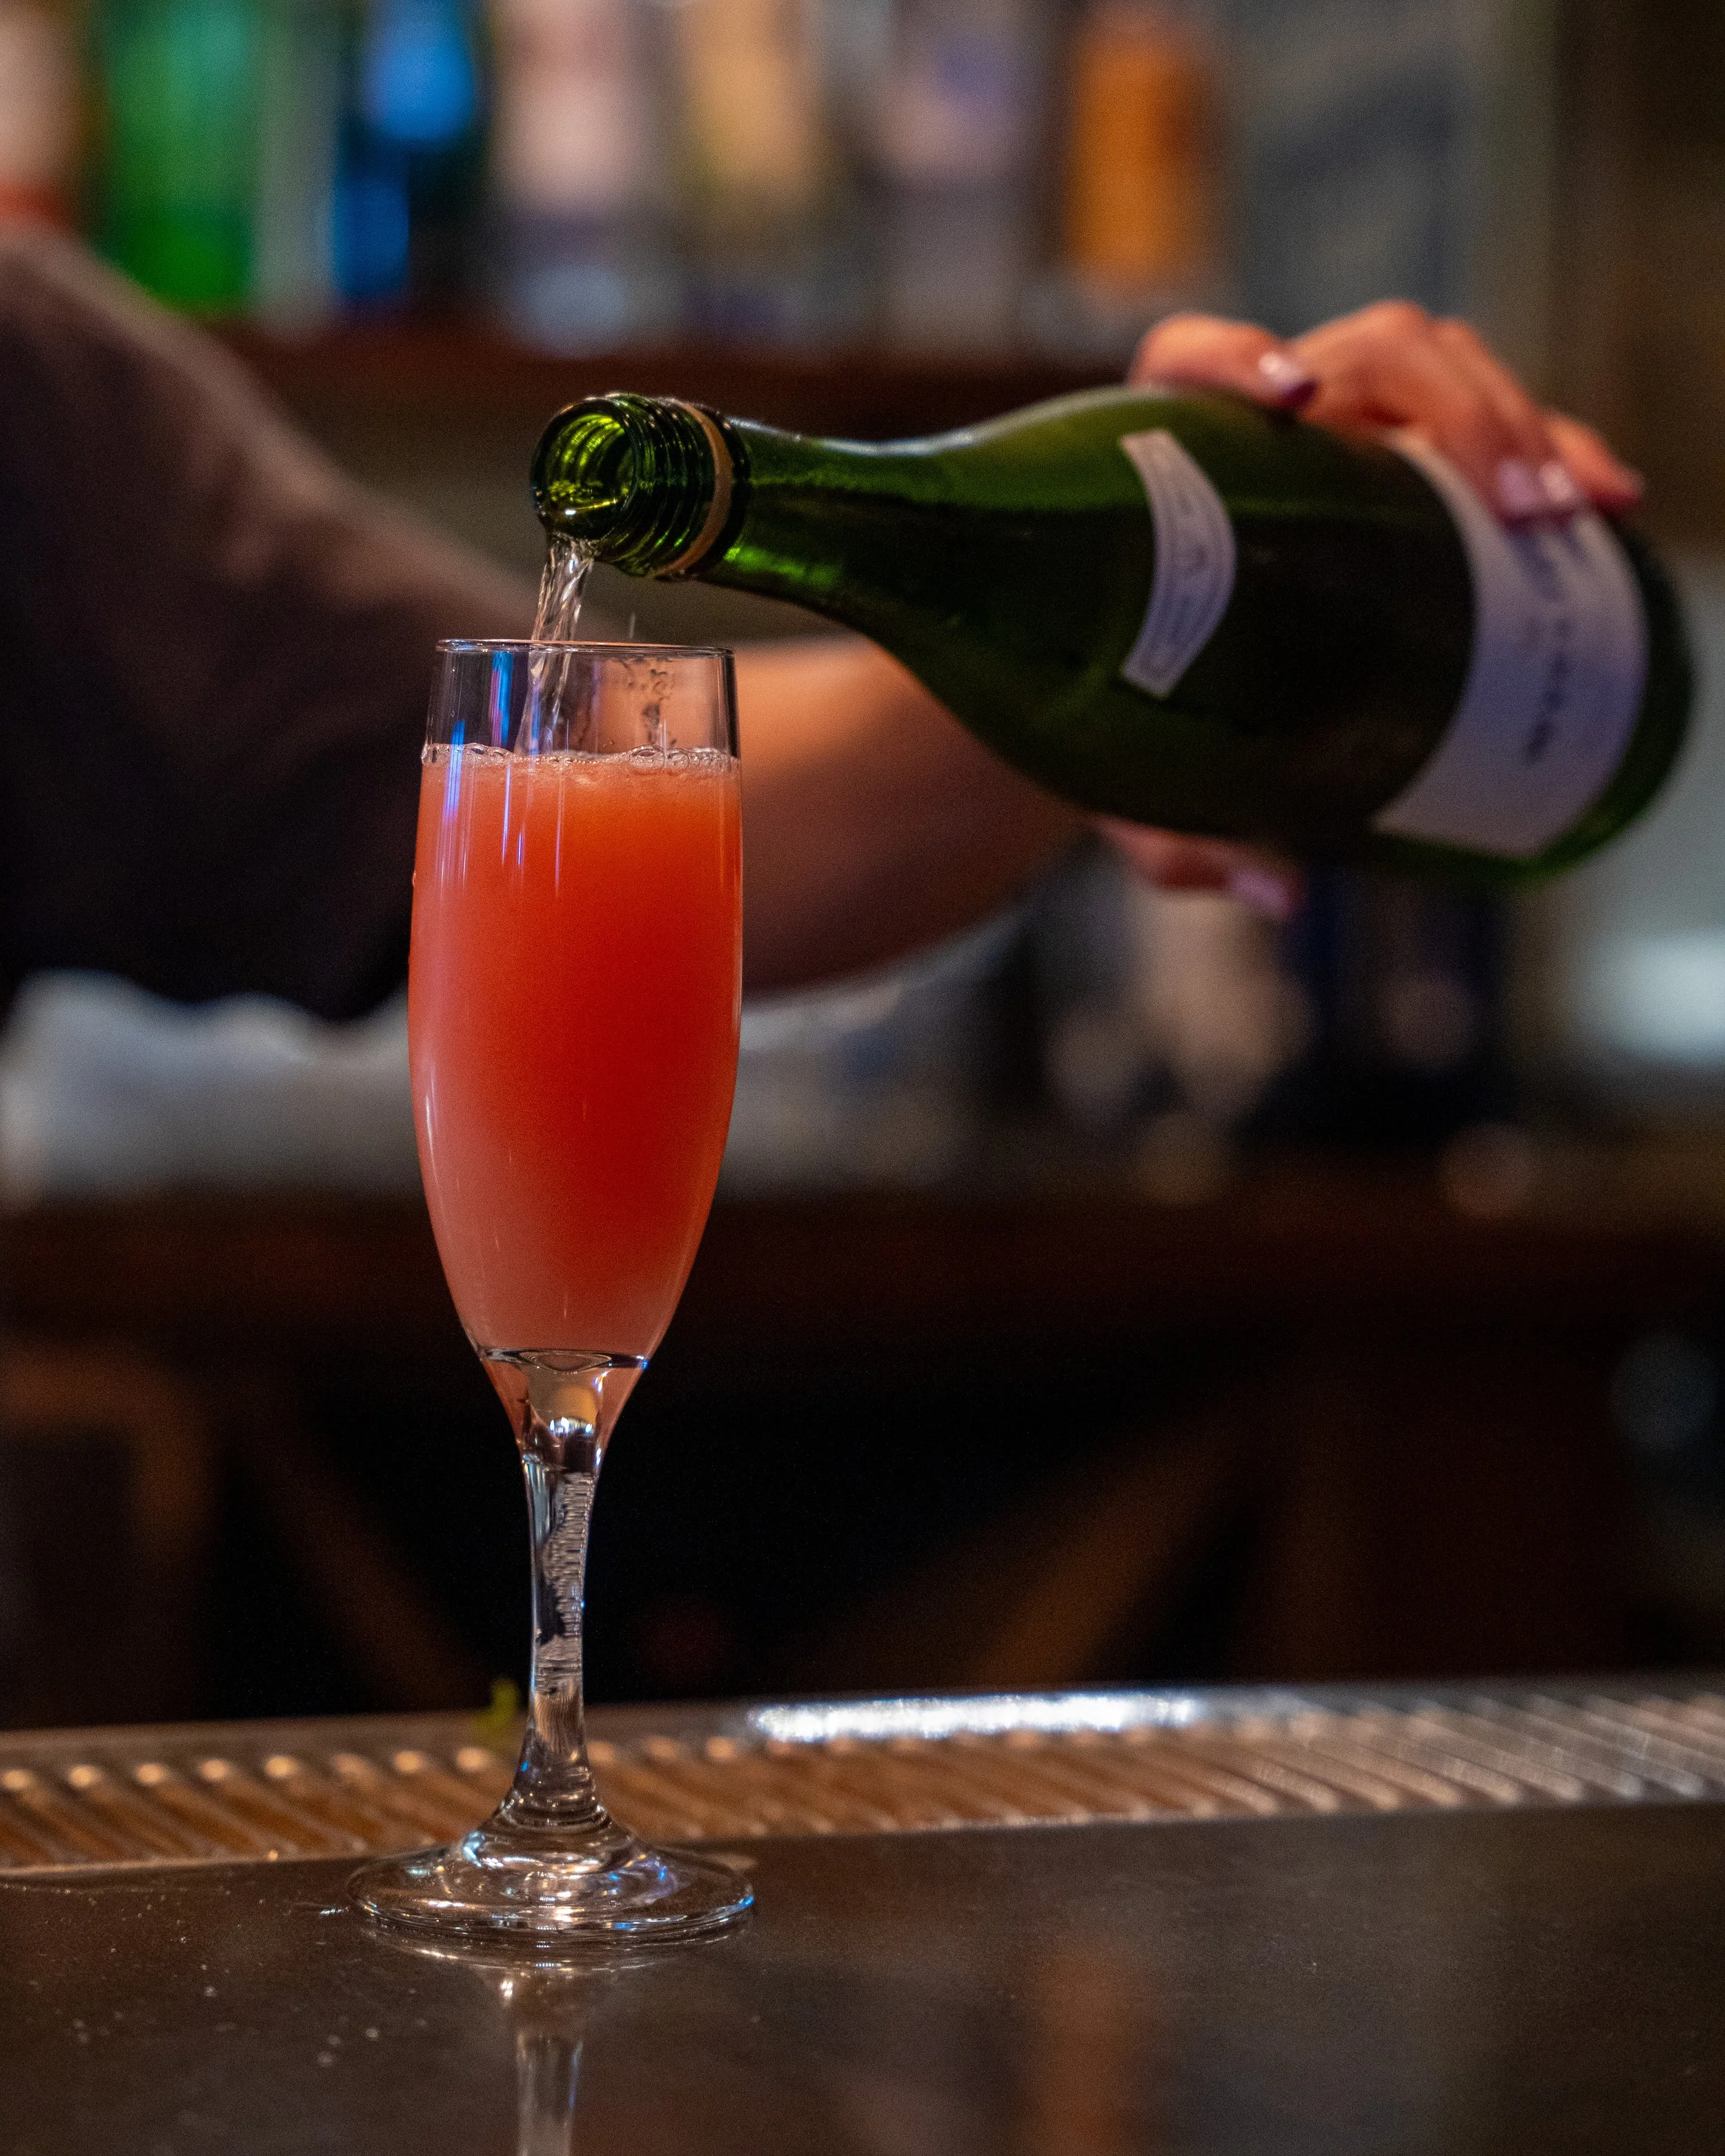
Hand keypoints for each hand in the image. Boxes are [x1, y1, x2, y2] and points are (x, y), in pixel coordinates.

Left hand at [1103, 302, 1644, 915]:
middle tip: (1515, 505)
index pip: (1187, 365)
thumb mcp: (1131, 785)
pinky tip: (1603, 507)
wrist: (1125, 695)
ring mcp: (1338, 434)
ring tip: (1568, 512)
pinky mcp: (1400, 465)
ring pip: (1441, 374)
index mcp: (1164, 463)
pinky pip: (1484, 431)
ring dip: (1520, 427)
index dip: (1233, 359)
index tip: (1288, 399)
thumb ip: (1181, 840)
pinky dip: (1551, 454)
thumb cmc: (1113, 722)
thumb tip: (1280, 894)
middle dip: (1457, 410)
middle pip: (1366, 354)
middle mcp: (1258, 426)